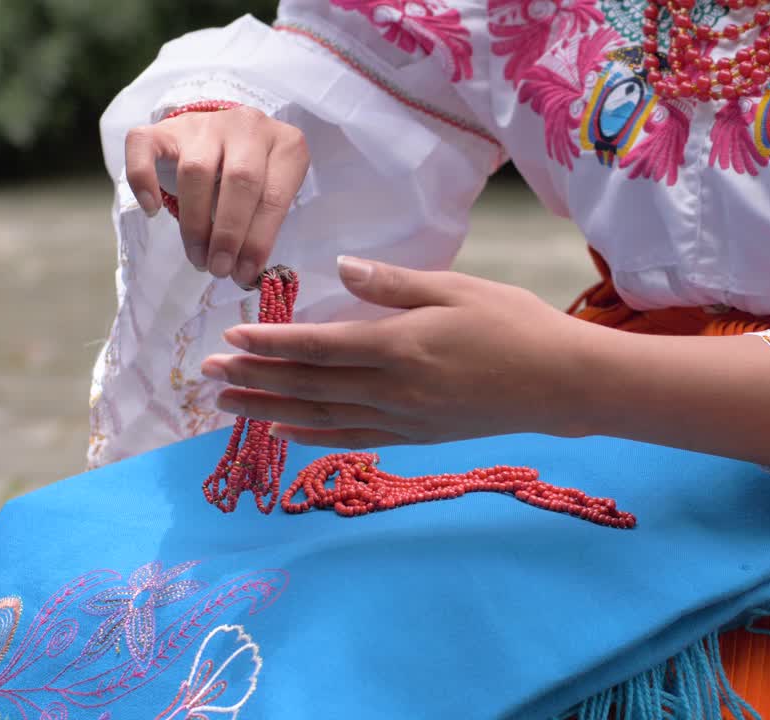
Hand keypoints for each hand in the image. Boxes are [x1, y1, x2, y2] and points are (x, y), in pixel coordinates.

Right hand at [124, 106, 309, 286]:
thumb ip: (262, 226)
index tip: (245, 273)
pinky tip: (151, 210)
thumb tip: (242, 272)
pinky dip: (143, 180)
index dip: (258, 240)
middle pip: (239, 181)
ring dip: (195, 223)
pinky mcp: (167, 127)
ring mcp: (206, 123)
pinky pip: (144, 146)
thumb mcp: (272, 195)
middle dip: (227, 234)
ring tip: (198, 257)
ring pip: (196, 170)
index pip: (275, 196)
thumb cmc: (257, 175)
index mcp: (286, 145)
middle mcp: (248, 126)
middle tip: (218, 268)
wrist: (228, 135)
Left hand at [201, 257, 606, 447]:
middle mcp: (392, 389)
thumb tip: (338, 269)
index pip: (317, 347)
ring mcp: (403, 419)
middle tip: (208, 376)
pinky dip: (314, 437)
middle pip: (309, 386)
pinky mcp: (417, 437)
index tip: (229, 338)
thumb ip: (394, 283)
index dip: (269, 344)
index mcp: (399, 345)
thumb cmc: (515, 325)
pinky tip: (285, 434)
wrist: (561, 384)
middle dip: (255, 380)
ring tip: (227, 408)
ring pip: (321, 418)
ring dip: (270, 413)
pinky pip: (354, 440)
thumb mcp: (458, 289)